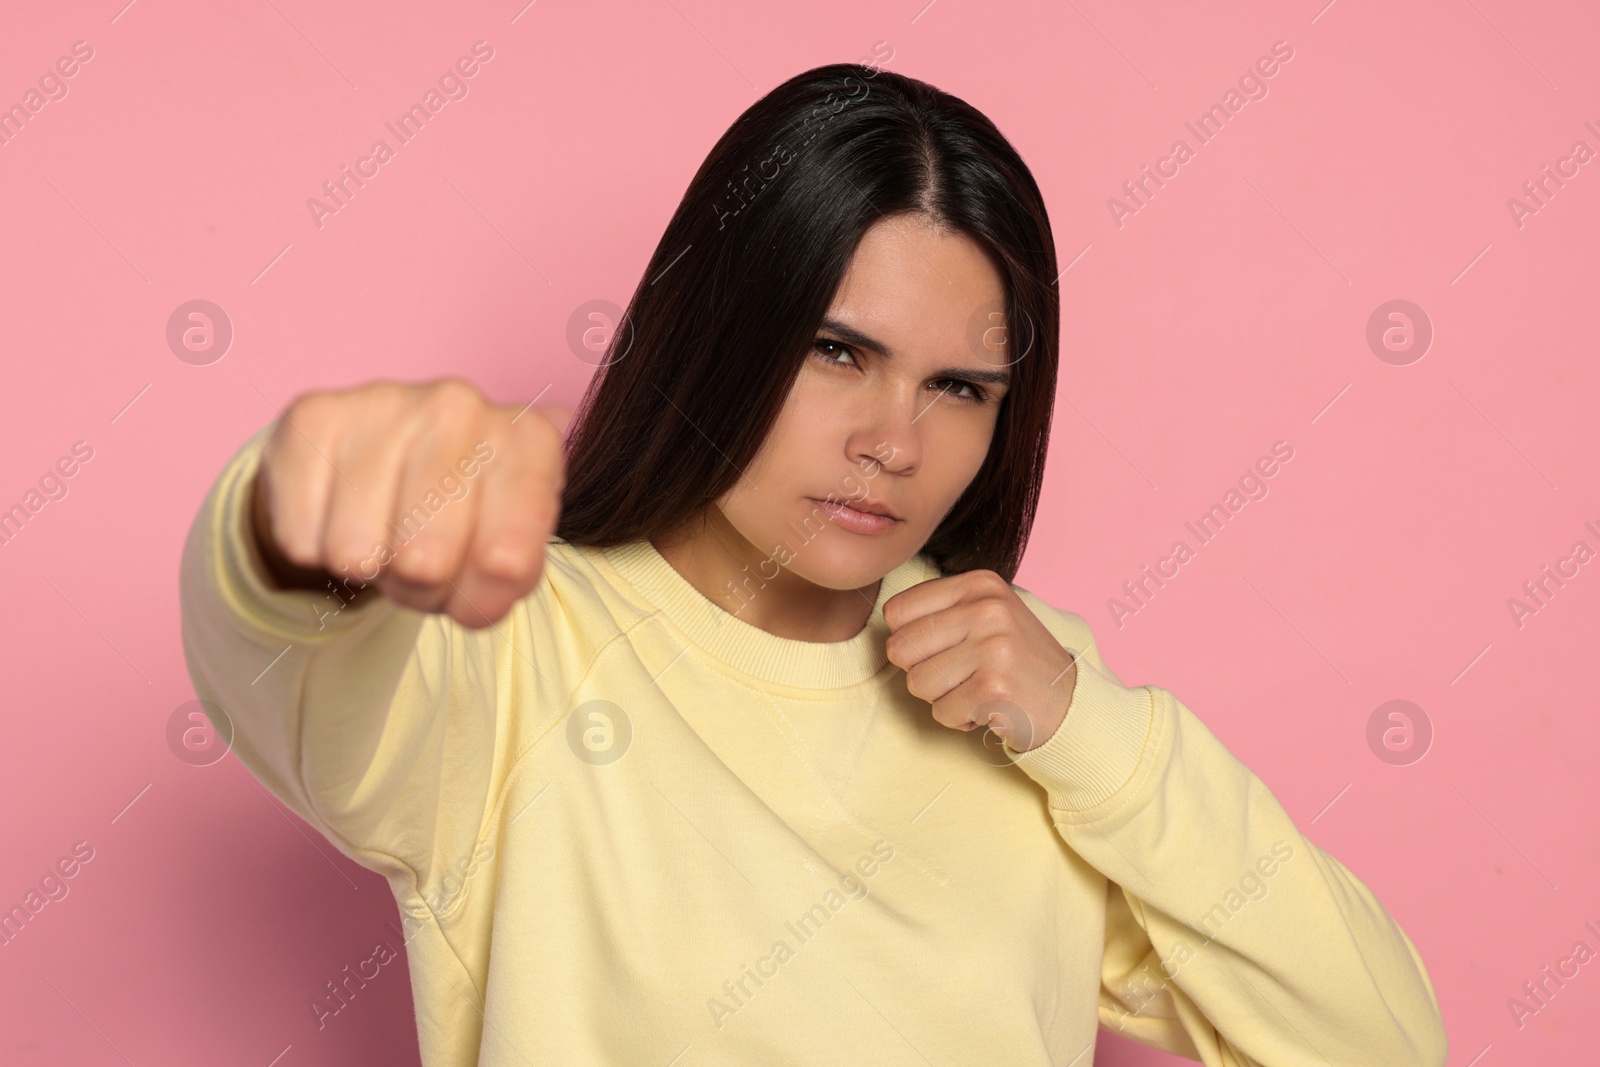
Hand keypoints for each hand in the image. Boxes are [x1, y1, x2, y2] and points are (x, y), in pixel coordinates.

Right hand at [250, 377, 569, 629]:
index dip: (484, 593)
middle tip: (423, 564)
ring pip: (356, 552)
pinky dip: (315, 547)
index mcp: (527, 442)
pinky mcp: (313, 415)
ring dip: (365, 567)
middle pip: (425, 562)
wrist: (376, 460)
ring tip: (382, 535)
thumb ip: (505, 579)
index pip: (508, 560)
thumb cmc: (454, 513)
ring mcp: (386, 402)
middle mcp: (461, 408)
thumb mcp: (499, 551)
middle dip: (419, 586)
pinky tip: (338, 511)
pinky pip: (303, 536)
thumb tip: (495, 579)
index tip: (482, 578)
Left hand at [883, 570, 1078, 752]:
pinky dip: (958, 718)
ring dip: (941, 697)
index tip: (940, 648)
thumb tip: (887, 618)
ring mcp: (992, 647)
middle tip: (957, 674)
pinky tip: (986, 707)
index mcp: (979, 584)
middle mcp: (987, 609)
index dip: (908, 639)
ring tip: (974, 689)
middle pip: (900, 648)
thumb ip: (941, 609)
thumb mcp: (986, 614)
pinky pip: (940, 711)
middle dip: (921, 671)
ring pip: (917, 683)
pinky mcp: (995, 687)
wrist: (1069, 701)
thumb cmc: (1016, 659)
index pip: (898, 611)